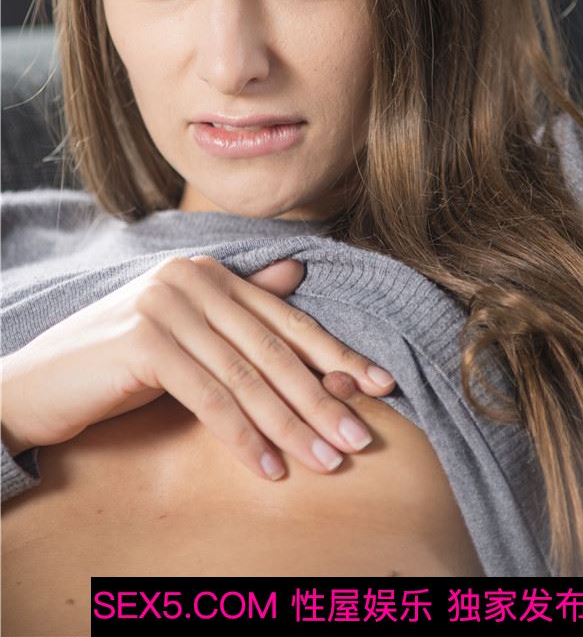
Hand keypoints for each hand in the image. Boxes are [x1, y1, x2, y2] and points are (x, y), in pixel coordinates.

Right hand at [0, 255, 395, 481]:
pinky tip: (266, 467)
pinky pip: (209, 397)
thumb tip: (295, 273)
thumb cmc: (119, 361)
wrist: (41, 381)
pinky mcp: (145, 341)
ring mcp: (167, 306)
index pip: (285, 319)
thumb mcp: (185, 330)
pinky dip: (242, 435)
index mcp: (208, 273)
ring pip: (246, 376)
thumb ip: (238, 305)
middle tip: (360, 438)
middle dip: (321, 397)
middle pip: (272, 348)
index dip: (336, 354)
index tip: (382, 384)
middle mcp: (191, 279)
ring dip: (290, 425)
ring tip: (325, 460)